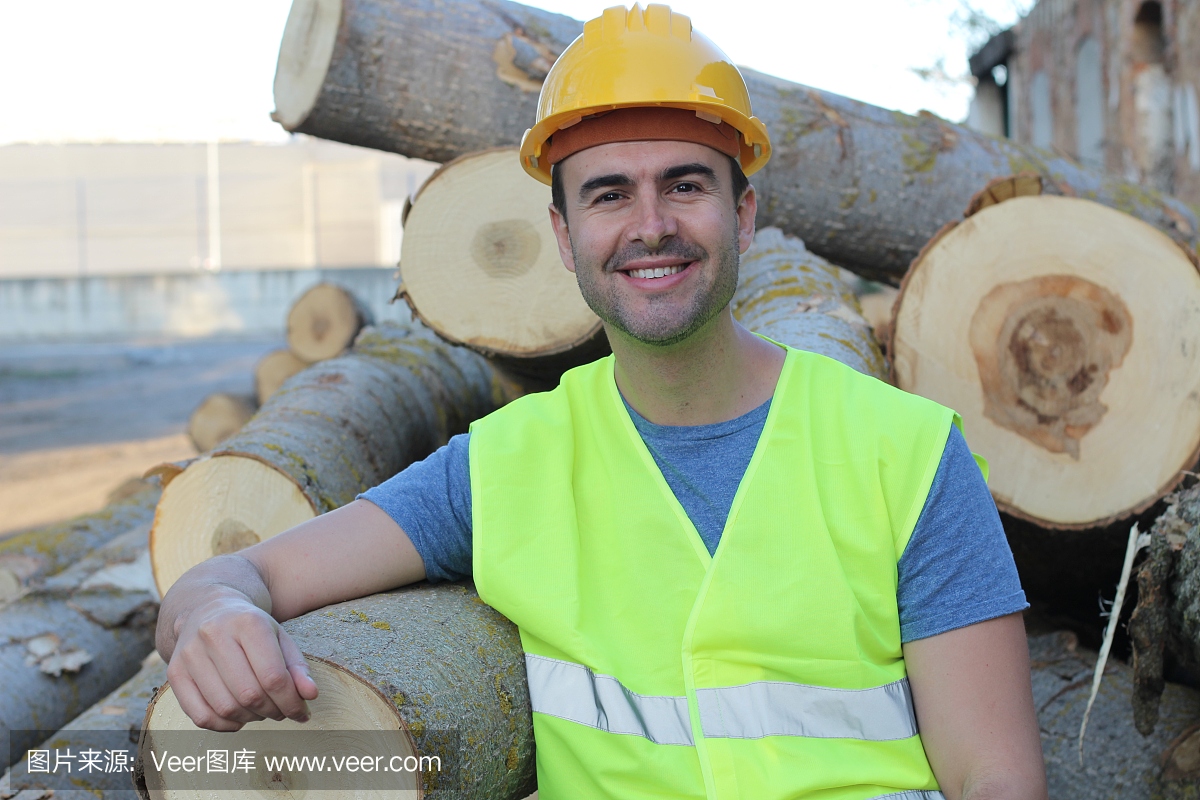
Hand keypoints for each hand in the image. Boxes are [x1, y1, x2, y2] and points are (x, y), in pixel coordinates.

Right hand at [166, 592, 318, 731]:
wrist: (207, 608)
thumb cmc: (250, 628)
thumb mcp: (279, 638)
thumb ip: (298, 667)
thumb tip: (310, 695)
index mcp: (247, 622)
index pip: (273, 676)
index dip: (291, 701)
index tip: (302, 711)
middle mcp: (213, 634)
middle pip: (249, 694)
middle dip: (273, 711)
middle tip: (282, 711)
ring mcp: (189, 654)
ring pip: (225, 707)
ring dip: (251, 719)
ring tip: (262, 711)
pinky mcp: (173, 672)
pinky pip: (200, 716)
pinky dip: (224, 725)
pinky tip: (238, 718)